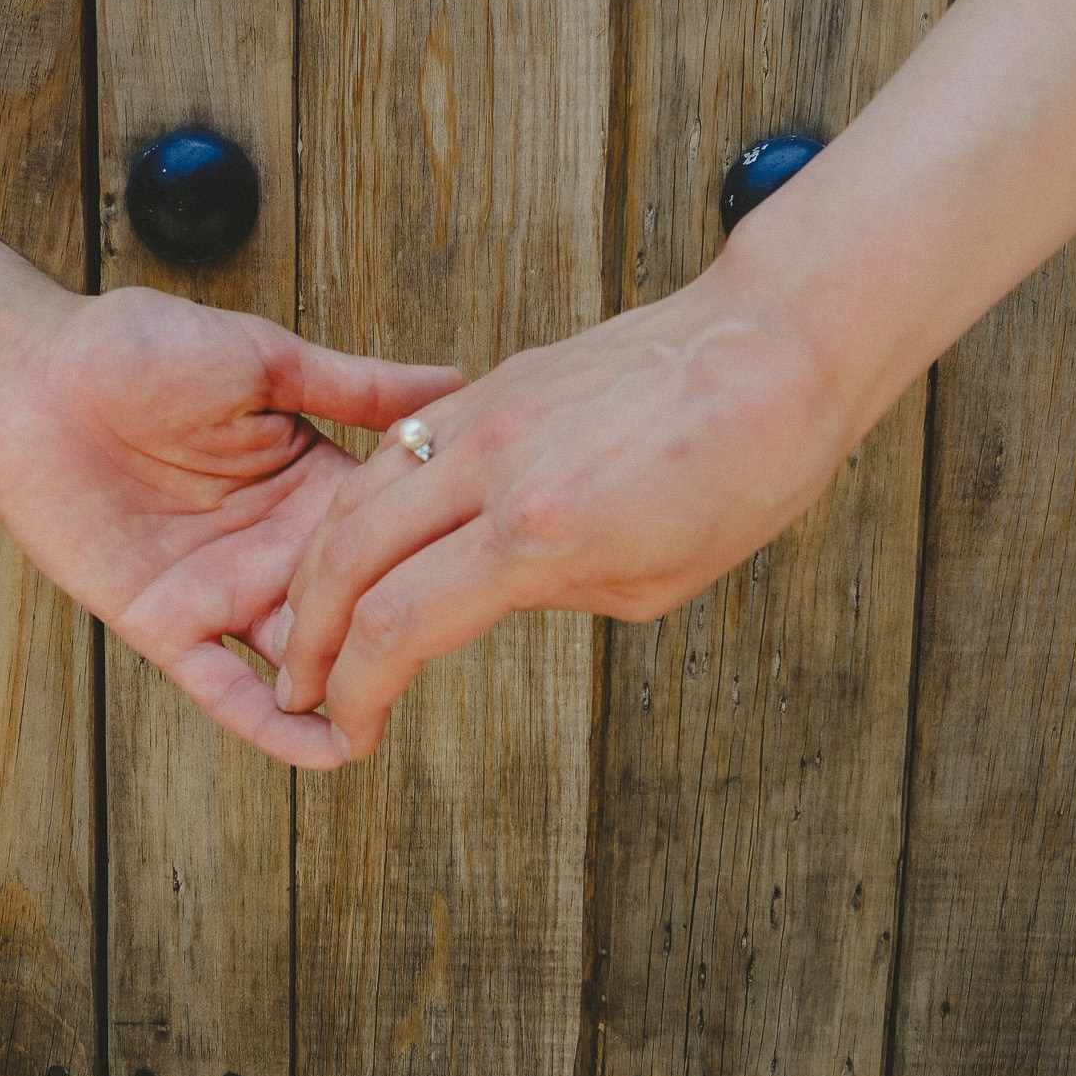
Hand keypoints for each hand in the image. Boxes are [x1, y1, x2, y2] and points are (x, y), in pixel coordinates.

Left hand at [0, 285, 461, 769]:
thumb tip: (454, 384)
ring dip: (345, 694)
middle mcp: (274, 548)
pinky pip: (222, 688)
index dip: (429, 560)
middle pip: (353, 612)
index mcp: (309, 485)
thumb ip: (356, 388)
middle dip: (395, 642)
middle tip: (449, 656)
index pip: (387, 540)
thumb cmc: (136, 347)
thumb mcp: (265, 360)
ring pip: (300, 662)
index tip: (494, 577)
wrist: (32, 372)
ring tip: (395, 719)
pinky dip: (270, 725)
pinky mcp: (165, 623)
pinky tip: (324, 750)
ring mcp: (221, 591)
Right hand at [271, 260, 865, 760]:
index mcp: (539, 533)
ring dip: (318, 569)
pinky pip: (397, 448)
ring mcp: (486, 414)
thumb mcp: (649, 583)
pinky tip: (365, 541)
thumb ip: (546, 594)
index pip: (397, 625)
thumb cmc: (740, 475)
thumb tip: (479, 599)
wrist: (775, 349)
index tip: (351, 726)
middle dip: (308, 637)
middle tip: (301, 682)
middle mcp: (495, 468)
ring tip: (313, 618)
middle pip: (346, 558)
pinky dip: (363, 504)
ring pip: (354, 496)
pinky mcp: (494, 383)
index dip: (356, 690)